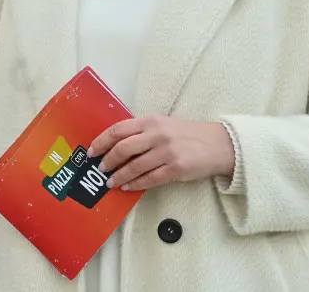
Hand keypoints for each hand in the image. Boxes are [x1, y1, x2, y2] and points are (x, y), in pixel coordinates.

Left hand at [89, 115, 235, 191]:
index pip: (117, 130)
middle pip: (123, 149)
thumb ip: (140, 131)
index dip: (101, 142)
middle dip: (108, 161)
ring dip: (119, 176)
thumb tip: (113, 146)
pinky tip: (128, 187)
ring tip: (111, 182)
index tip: (91, 151)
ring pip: (135, 167)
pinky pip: (150, 179)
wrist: (217, 144)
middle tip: (100, 169)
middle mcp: (157, 135)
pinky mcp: (176, 169)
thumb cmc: (185, 134)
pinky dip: (136, 184)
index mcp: (149, 121)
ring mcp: (167, 152)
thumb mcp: (161, 125)